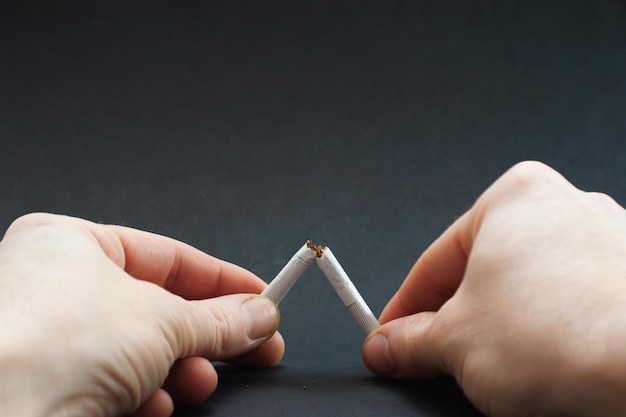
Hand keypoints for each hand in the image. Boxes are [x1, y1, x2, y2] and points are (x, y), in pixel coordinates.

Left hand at [0, 213, 283, 416]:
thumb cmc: (51, 344)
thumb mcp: (162, 321)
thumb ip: (220, 319)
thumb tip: (259, 315)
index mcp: (72, 244)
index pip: (170, 257)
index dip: (224, 281)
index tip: (262, 299)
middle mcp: (56, 286)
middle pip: (158, 308)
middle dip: (208, 335)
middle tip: (255, 347)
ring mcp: (49, 338)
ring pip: (138, 350)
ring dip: (178, 370)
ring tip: (201, 381)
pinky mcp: (49, 384)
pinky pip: (111, 382)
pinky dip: (144, 396)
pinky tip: (157, 406)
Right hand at [362, 161, 625, 415]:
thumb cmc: (565, 338)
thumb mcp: (456, 342)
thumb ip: (410, 341)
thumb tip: (388, 346)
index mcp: (514, 198)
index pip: (435, 262)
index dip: (403, 309)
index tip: (390, 340)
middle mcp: (563, 208)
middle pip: (480, 273)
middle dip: (450, 319)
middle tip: (427, 358)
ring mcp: (605, 242)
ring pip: (524, 289)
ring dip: (496, 327)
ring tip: (484, 367)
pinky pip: (565, 304)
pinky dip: (542, 331)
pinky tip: (535, 364)